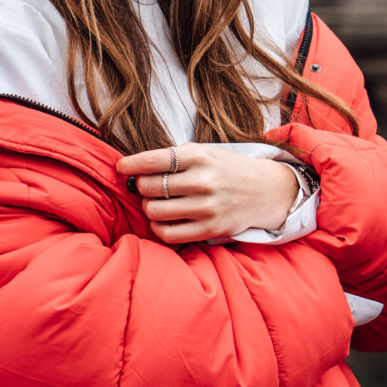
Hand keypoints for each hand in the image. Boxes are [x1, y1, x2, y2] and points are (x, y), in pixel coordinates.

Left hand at [116, 144, 299, 243]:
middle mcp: (202, 181)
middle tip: (146, 187)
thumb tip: (135, 169)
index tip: (120, 167)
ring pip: (154, 211)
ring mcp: (206, 207)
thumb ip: (175, 157)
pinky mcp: (210, 229)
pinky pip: (168, 233)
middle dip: (141, 187)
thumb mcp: (206, 152)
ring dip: (148, 207)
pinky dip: (157, 227)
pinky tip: (162, 220)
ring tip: (155, 203)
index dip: (130, 164)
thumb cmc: (228, 169)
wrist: (266, 190)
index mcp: (199, 157)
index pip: (152, 160)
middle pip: (149, 187)